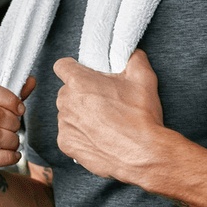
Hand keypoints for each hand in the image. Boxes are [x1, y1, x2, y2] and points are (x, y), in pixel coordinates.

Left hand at [53, 49, 178, 184]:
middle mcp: (66, 101)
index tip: (83, 75)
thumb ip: (134, 58)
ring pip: (67, 113)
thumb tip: (132, 53)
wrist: (143, 154)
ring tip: (104, 123)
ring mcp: (64, 124)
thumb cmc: (140, 116)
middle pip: (67, 91)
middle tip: (104, 102)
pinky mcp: (66, 144)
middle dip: (82, 94)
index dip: (73, 68)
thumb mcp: (143, 78)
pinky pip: (69, 134)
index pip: (62, 66)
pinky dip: (80, 136)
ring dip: (80, 115)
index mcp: (79, 82)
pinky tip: (99, 137)